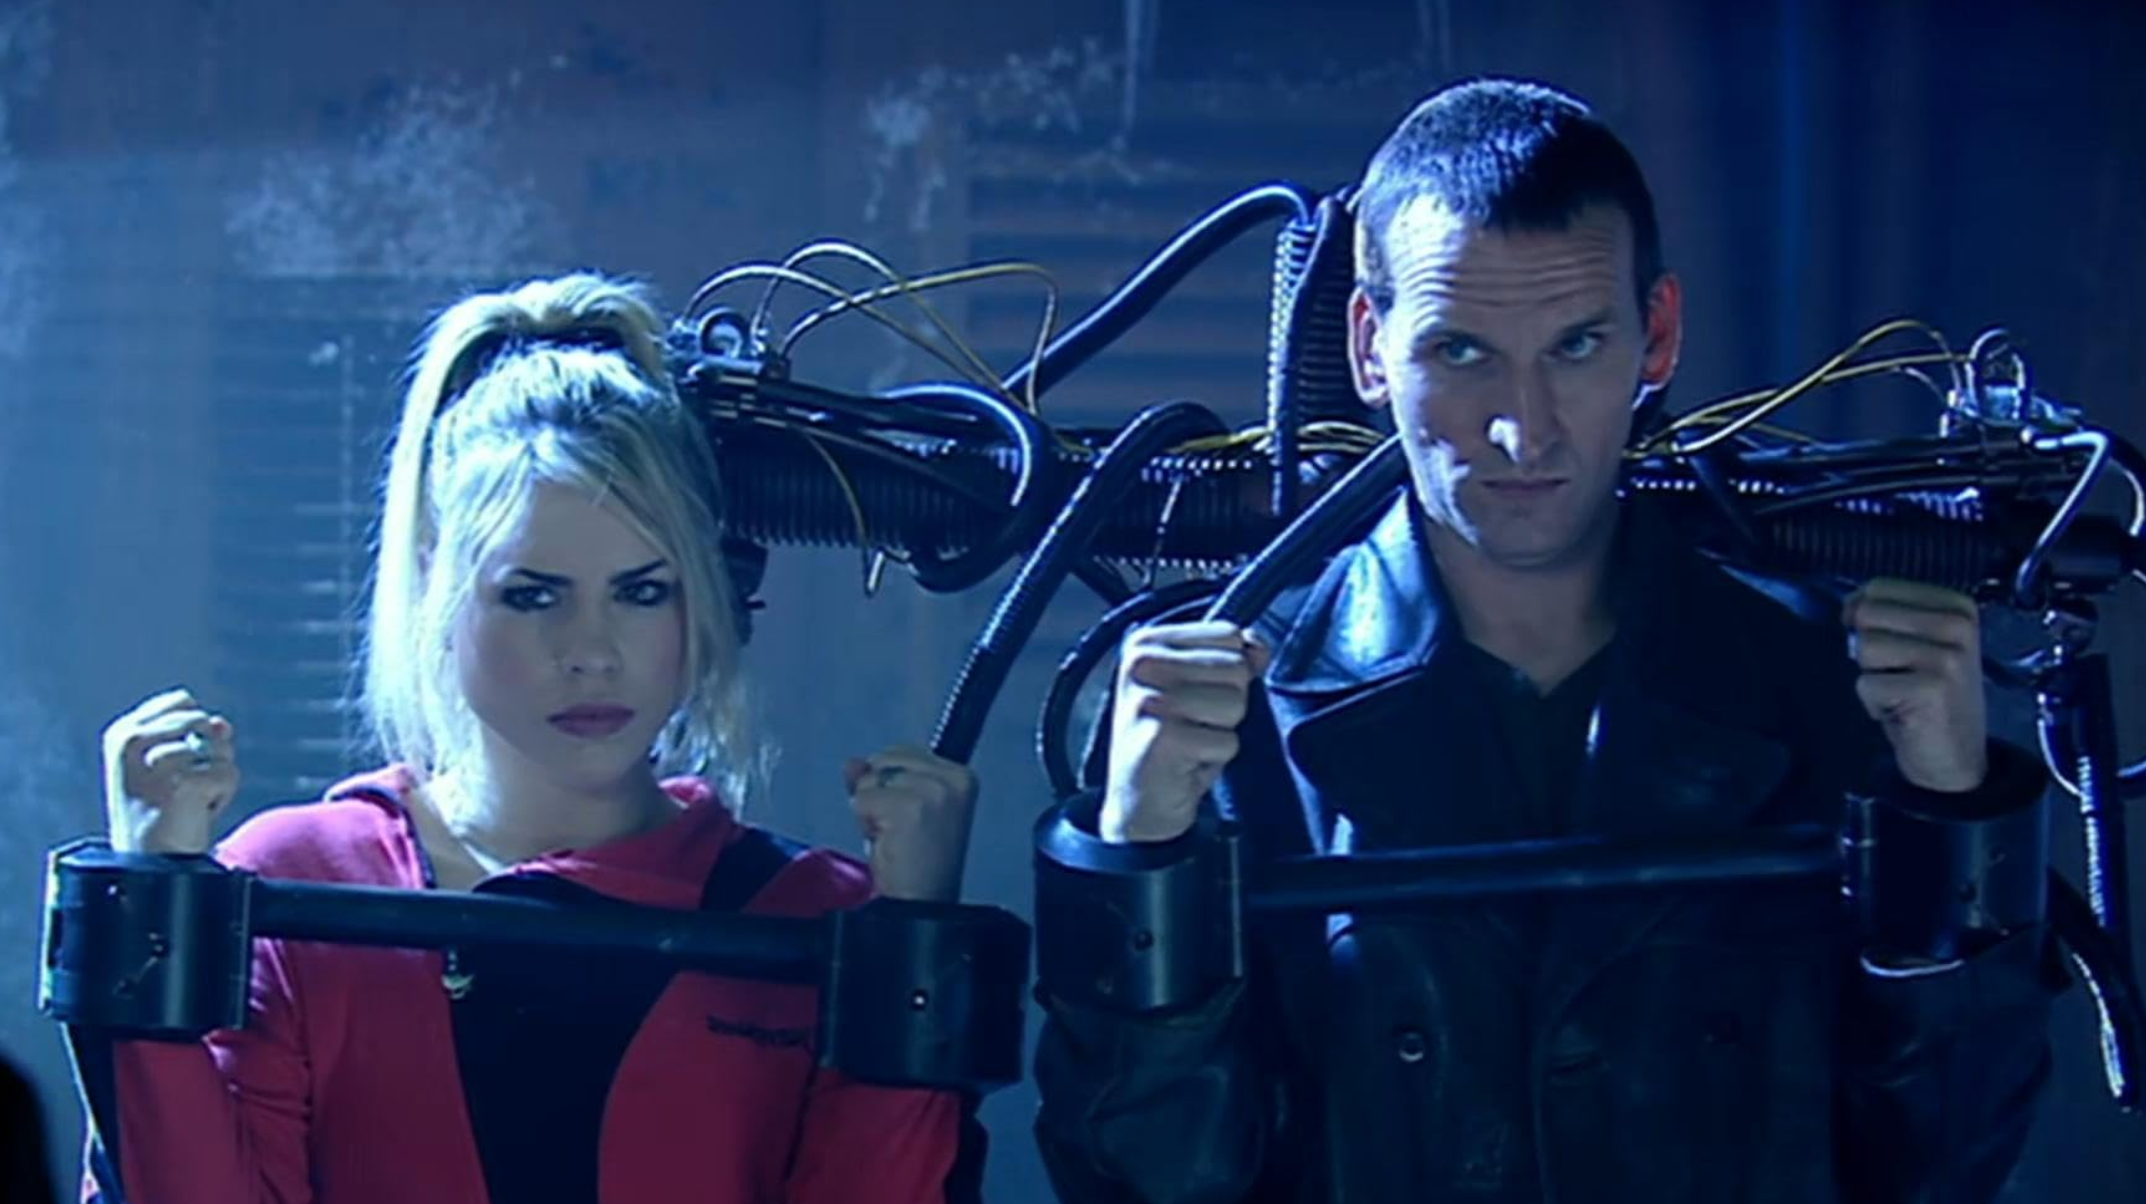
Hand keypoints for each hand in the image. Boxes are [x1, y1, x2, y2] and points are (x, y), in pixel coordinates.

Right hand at [102, 688, 240, 854]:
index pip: (183, 701)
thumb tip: (221, 723)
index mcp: (123, 733)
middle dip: (207, 756)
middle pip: (205, 722)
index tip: (171, 766)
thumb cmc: (159, 816)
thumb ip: (195, 734)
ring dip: (214, 780)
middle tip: (180, 790)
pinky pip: (227, 775)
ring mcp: (158, 762)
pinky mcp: (184, 783)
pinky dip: (221, 798)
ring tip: (186, 804)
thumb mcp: (168, 766)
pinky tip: (194, 815)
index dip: (193, 732)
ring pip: (219, 750)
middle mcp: (133, 742)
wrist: (148, 866)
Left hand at [844, 745, 977, 902]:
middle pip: (884, 759)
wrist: (922, 908)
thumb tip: (853, 763)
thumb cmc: (917, 866)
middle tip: (898, 831)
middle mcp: (953, 778)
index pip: (903, 752)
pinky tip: (886, 844)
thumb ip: (880, 780)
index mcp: (961, 776)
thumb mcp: (904, 812)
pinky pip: (861, 800)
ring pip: (870, 779)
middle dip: (879, 794)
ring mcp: (934, 791)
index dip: (891, 785)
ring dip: (870, 811)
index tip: (908, 820)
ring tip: (893, 838)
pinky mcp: (910, 807)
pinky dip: (865, 823)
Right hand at [1099, 621, 1267, 843]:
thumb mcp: (1197, 689)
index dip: (1228, 671)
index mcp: (1146, 642)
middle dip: (1228, 704)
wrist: (1137, 802)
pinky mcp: (1161, 737)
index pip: (1229, 634)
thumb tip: (1259, 646)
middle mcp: (1141, 663)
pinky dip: (1216, 758)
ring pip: (1235, 702)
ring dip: (1222, 731)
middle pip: (1236, 667)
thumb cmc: (1170, 742)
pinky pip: (1228, 740)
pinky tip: (1186, 763)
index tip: (1195, 696)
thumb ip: (1231, 659)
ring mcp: (1148, 699)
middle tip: (1193, 724)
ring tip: (1191, 741)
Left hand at [1844, 579, 1988, 792]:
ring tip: (1903, 692)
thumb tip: (1850, 606)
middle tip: (1899, 675)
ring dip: (1873, 677)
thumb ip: (1887, 617)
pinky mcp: (1931, 688)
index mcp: (1957, 607)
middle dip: (1869, 650)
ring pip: (1865, 647)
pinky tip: (1904, 712)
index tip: (1888, 645)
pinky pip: (1866, 684)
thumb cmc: (1930, 698)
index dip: (1864, 616)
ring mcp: (1948, 657)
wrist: (1956, 758)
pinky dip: (1874, 704)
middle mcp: (1958, 625)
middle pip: (1868, 614)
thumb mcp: (1918, 645)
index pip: (1880, 588)